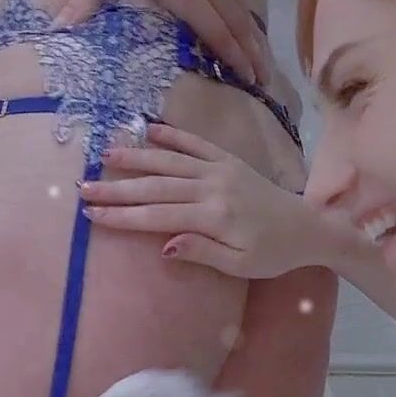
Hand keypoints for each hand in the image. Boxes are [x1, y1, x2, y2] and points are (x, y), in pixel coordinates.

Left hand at [53, 0, 268, 85]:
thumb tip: (61, 26)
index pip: (214, 33)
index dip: (233, 60)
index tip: (250, 84)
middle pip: (235, 24)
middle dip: (251, 55)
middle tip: (266, 82)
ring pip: (240, 5)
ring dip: (252, 34)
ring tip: (264, 59)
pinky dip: (244, 10)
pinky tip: (243, 18)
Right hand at [80, 124, 372, 279]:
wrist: (310, 227)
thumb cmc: (274, 254)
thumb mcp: (240, 265)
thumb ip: (202, 252)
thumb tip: (164, 245)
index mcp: (215, 216)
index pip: (158, 215)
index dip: (123, 215)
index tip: (93, 214)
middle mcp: (214, 187)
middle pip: (157, 186)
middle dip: (118, 188)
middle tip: (84, 188)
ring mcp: (221, 169)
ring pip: (171, 161)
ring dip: (137, 157)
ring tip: (105, 155)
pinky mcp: (229, 161)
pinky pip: (197, 145)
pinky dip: (173, 137)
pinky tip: (149, 131)